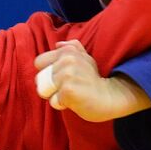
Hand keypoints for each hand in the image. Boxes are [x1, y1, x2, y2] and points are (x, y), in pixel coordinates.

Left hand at [34, 40, 149, 121]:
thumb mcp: (86, 59)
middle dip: (50, 86)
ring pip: (44, 90)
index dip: (47, 72)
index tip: (62, 78)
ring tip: (72, 94)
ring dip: (56, 96)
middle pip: (40, 78)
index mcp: (67, 50)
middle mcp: (66, 59)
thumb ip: (72, 49)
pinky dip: (62, 104)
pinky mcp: (68, 90)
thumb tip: (57, 44)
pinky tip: (75, 101)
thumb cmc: (95, 81)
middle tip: (69, 88)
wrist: (111, 97)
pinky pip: (54, 101)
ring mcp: (67, 74)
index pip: (39, 62)